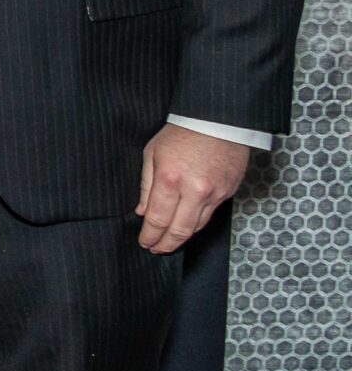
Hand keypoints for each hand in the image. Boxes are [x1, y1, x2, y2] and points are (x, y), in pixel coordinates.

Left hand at [135, 123, 251, 253]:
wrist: (219, 120)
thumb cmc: (181, 133)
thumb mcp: (153, 154)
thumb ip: (147, 185)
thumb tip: (142, 211)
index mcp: (170, 179)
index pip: (158, 219)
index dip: (150, 235)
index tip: (144, 242)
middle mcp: (194, 190)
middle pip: (179, 230)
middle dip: (165, 244)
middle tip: (155, 249)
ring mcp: (214, 193)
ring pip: (197, 226)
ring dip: (181, 238)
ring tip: (169, 243)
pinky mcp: (228, 192)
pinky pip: (210, 215)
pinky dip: (197, 224)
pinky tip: (187, 227)